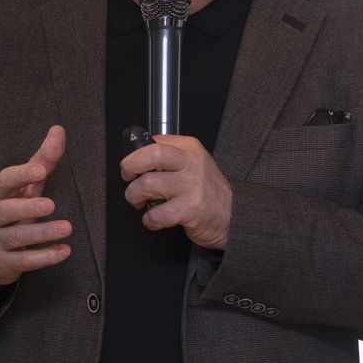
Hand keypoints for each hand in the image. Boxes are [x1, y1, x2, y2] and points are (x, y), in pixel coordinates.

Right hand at [0, 126, 72, 287]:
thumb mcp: (23, 187)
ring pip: (15, 238)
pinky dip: (44, 258)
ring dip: (41, 233)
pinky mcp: (4, 263)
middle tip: (51, 205)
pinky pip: (22, 262)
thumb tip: (58, 130)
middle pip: (4, 211)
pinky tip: (64, 252)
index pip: (3, 181)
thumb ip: (42, 161)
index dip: (20, 175)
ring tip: (66, 228)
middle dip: (27, 208)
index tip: (40, 169)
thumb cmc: (10, 211)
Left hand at [121, 135, 231, 249]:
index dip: (135, 155)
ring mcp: (191, 186)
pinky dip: (149, 220)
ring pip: (146, 184)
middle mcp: (191, 163)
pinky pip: (156, 214)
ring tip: (141, 202)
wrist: (232, 214)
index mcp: (189, 148)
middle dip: (130, 167)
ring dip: (135, 197)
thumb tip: (139, 152)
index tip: (131, 166)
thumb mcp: (194, 161)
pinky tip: (154, 219)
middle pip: (150, 155)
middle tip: (129, 178)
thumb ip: (170, 154)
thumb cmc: (207, 189)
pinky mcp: (190, 209)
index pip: (154, 142)